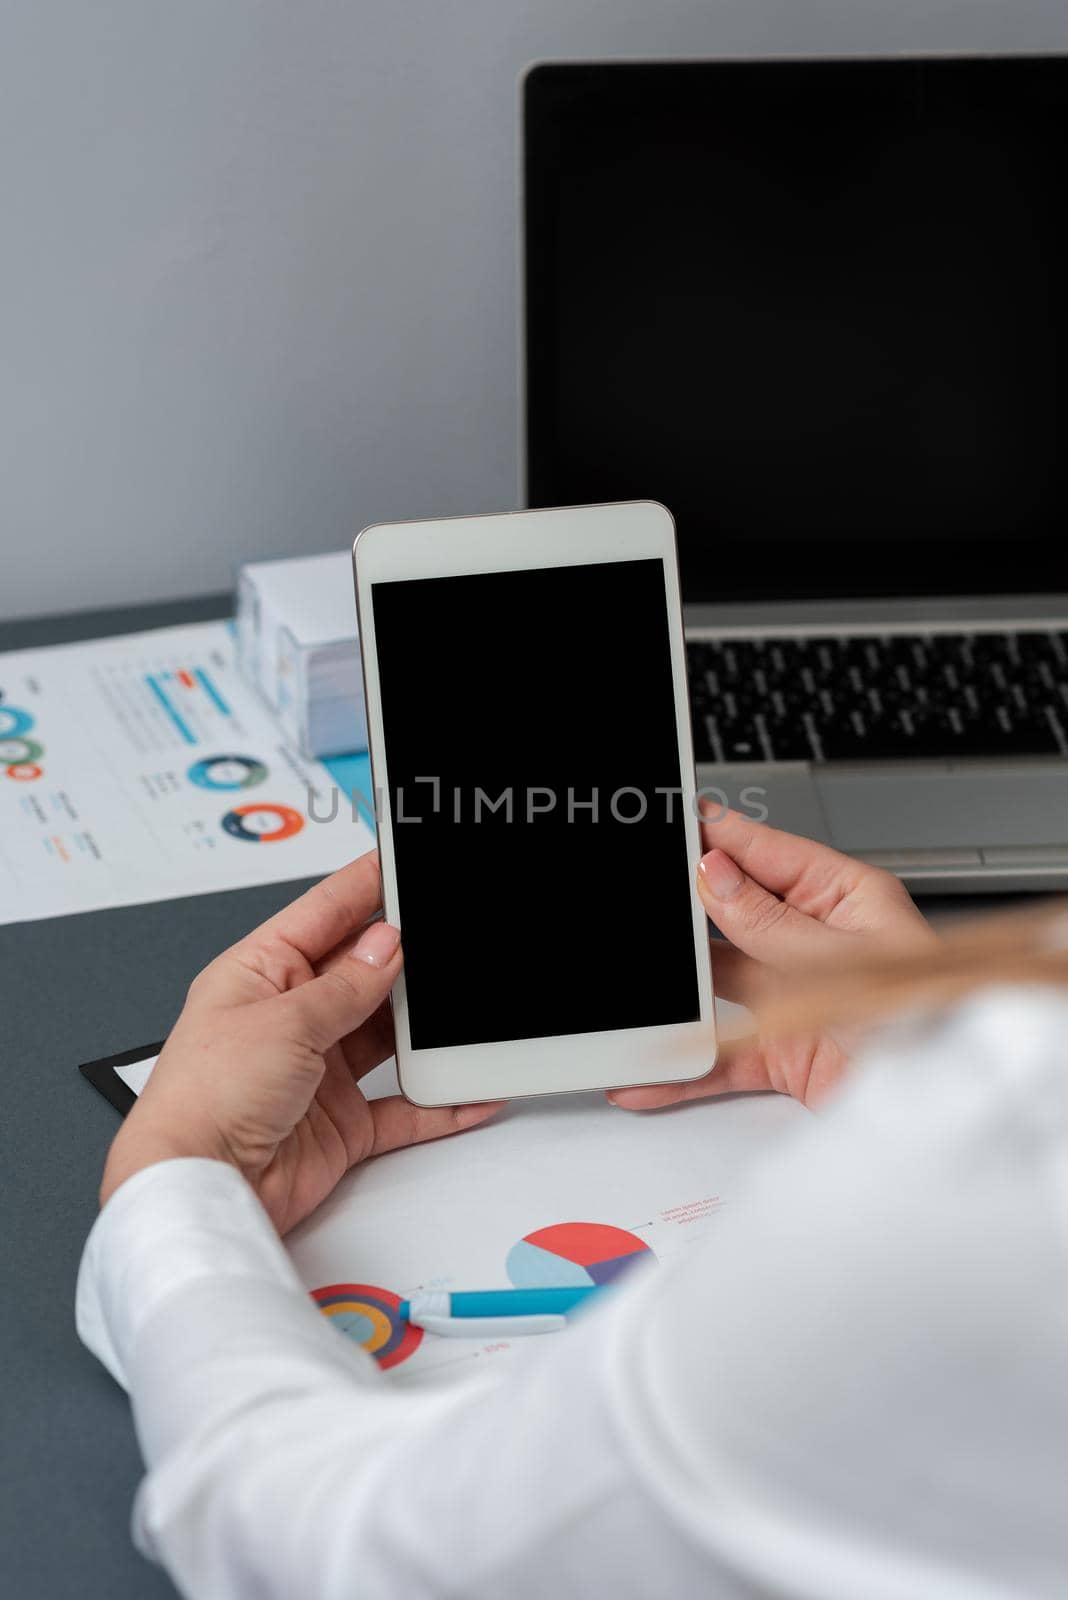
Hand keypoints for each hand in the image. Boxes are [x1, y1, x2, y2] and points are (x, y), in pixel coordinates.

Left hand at [100, 850, 500, 1230]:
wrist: (202, 1189)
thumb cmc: (206, 1099)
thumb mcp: (284, 1021)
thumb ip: (346, 986)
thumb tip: (387, 944)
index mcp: (261, 974)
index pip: (324, 913)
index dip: (366, 884)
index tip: (405, 858)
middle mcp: (290, 1016)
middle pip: (363, 970)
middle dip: (405, 955)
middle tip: (450, 931)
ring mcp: (319, 1069)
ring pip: (388, 1033)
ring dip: (425, 1026)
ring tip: (464, 1007)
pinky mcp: (342, 1121)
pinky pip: (404, 1105)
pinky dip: (439, 1101)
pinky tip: (470, 1090)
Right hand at [608, 808, 933, 1110]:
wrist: (945, 1113)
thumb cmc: (932, 1026)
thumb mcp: (843, 959)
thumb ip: (770, 921)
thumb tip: (716, 875)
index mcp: (846, 899)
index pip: (768, 853)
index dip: (718, 836)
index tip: (673, 820)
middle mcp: (817, 942)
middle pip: (734, 915)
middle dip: (684, 912)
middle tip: (639, 898)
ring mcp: (797, 997)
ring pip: (719, 983)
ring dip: (676, 992)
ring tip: (638, 985)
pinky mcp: (784, 1052)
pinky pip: (722, 1054)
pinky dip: (684, 1066)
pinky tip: (651, 1071)